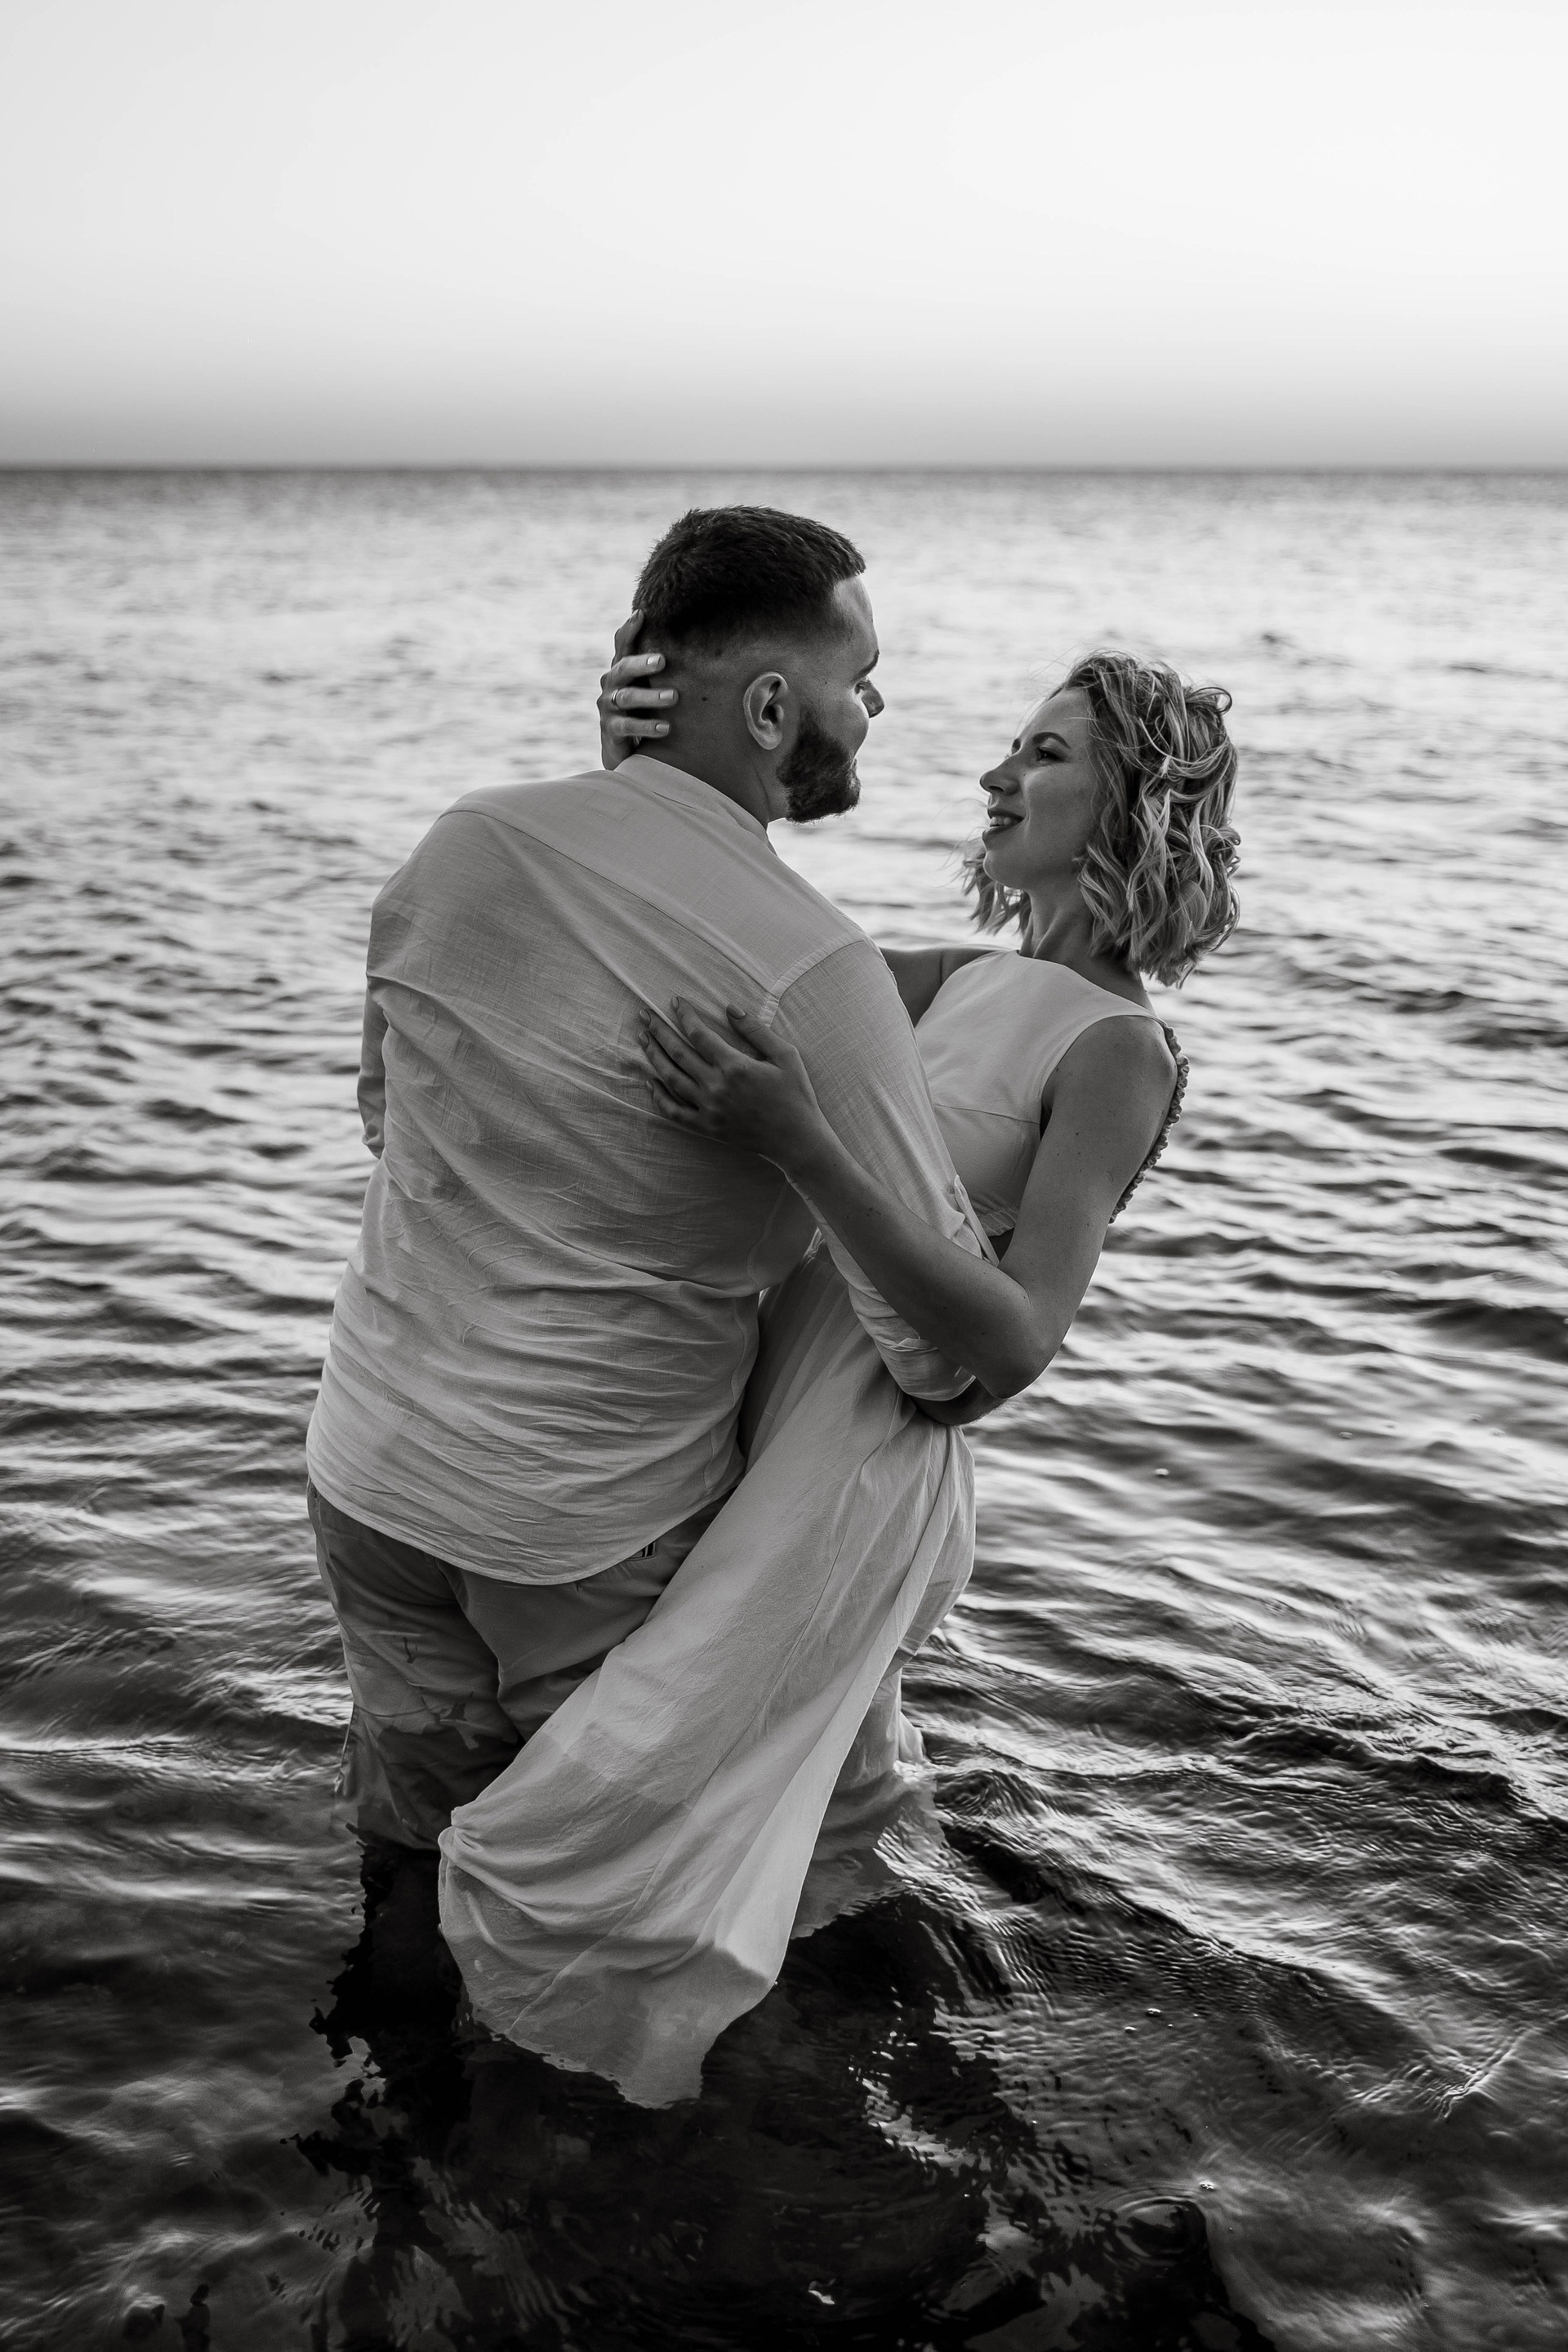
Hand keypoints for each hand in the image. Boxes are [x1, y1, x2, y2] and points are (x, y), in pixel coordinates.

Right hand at [598, 612, 677, 769]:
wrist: (625, 749)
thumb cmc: (644, 710)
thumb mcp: (650, 685)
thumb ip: (661, 667)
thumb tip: (698, 641)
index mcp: (621, 669)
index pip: (622, 645)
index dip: (629, 630)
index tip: (641, 614)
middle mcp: (611, 684)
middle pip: (623, 668)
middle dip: (642, 664)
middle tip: (663, 661)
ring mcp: (608, 707)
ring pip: (627, 697)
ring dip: (651, 696)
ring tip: (674, 697)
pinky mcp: (611, 730)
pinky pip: (627, 726)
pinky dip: (647, 726)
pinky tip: (665, 727)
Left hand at [638, 1000, 827, 1172]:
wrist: (796, 1140)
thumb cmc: (796, 1095)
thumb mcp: (785, 1056)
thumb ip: (756, 1030)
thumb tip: (730, 1008)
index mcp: (735, 1066)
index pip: (699, 1033)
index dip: (684, 1015)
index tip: (675, 1001)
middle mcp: (716, 1086)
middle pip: (677, 1052)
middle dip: (659, 1030)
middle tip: (644, 1015)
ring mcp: (708, 1108)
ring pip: (670, 1078)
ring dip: (653, 1056)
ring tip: (643, 1039)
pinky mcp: (706, 1127)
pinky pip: (674, 1112)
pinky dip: (658, 1097)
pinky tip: (649, 1082)